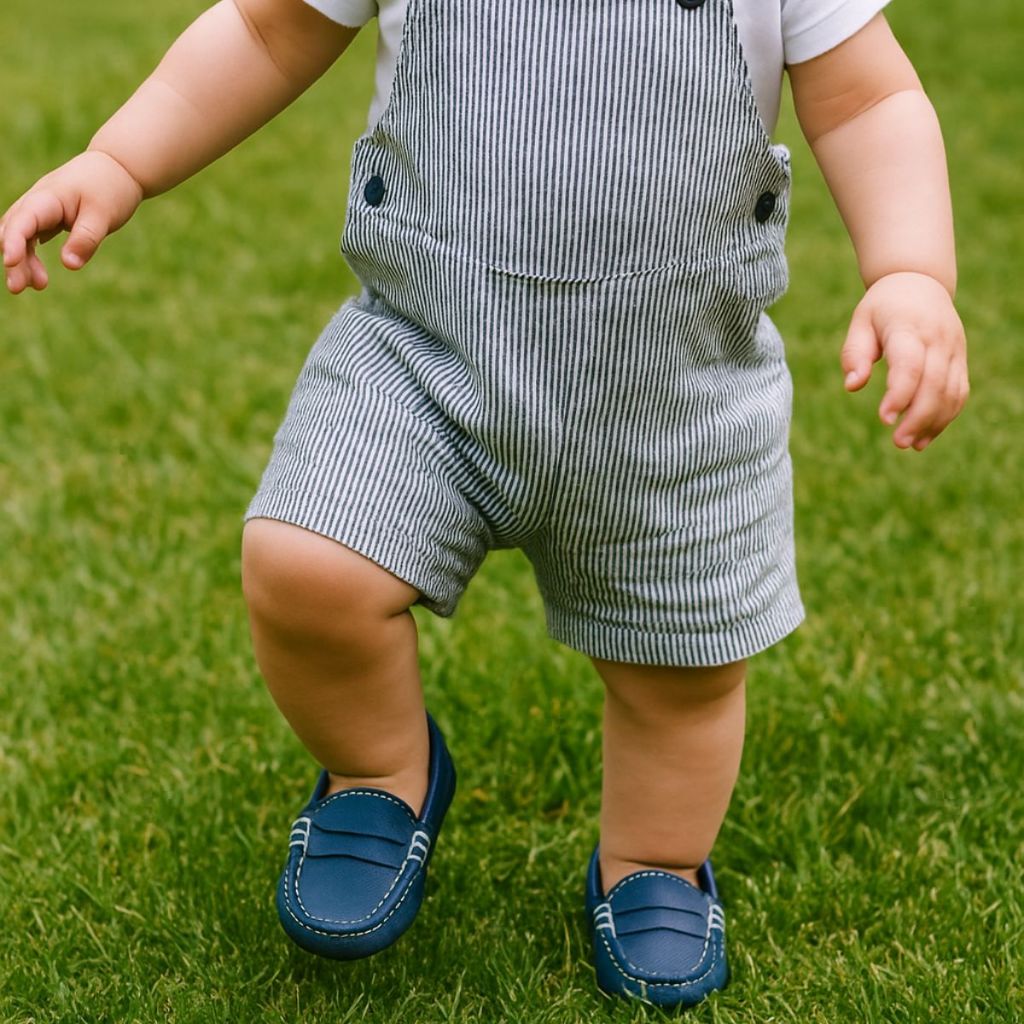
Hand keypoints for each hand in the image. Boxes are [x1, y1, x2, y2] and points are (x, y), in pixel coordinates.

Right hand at [1, 150, 143, 293]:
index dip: (13, 240)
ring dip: (23, 261)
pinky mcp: (48, 218)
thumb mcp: (103, 215)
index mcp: (48, 197)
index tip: (10, 261)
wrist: (118, 168)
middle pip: (14, 230)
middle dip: (13, 258)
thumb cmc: (110, 188)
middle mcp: (37, 202)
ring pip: (21, 236)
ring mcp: (40, 209)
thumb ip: (85, 239)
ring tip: (38, 286)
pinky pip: (30, 237)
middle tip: (18, 288)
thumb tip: (69, 265)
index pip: (23, 220)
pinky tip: (38, 276)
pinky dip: (31, 256)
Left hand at [840, 272, 968, 450]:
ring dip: (934, 422)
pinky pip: (959, 392)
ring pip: (952, 391)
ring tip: (911, 444)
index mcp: (909, 327)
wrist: (920, 283)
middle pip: (935, 383)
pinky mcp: (961, 359)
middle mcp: (937, 338)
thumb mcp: (861, 321)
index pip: (909, 364)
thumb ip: (854, 353)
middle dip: (918, 416)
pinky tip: (926, 436)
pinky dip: (946, 416)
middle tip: (898, 442)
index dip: (899, 393)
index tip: (884, 418)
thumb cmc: (882, 307)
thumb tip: (852, 386)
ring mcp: (954, 349)